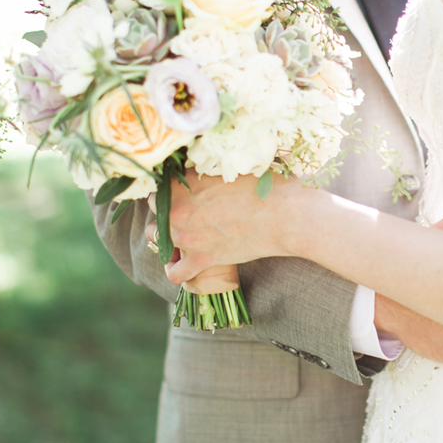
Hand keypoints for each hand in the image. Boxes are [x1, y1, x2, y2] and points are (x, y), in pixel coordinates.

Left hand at [163, 169, 302, 285]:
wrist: (286, 216)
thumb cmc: (264, 187)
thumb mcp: (229, 169)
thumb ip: (202, 172)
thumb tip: (192, 170)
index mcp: (181, 184)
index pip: (157, 187)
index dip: (170, 191)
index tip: (183, 194)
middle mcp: (176, 212)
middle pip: (156, 214)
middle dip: (168, 214)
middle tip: (190, 213)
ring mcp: (187, 238)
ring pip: (157, 240)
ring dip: (168, 238)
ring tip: (187, 235)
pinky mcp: (202, 260)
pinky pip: (175, 273)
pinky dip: (177, 269)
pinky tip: (186, 262)